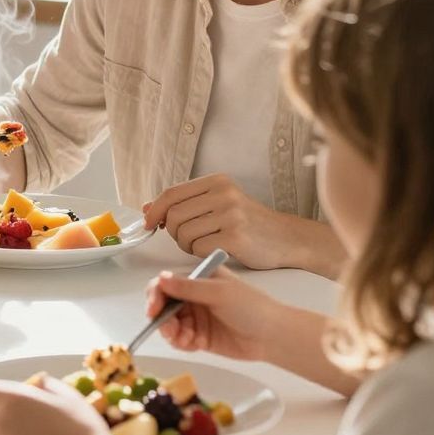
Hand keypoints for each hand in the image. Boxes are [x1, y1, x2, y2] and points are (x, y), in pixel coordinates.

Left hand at [143, 174, 310, 270]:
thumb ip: (184, 203)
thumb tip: (147, 208)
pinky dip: (199, 253)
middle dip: (172, 231)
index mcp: (217, 181)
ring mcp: (231, 215)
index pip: (171, 193)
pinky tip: (215, 249)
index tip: (148, 223)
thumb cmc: (248, 222)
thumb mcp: (218, 203)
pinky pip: (198, 248)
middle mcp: (224, 194)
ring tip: (204, 243)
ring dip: (186, 244)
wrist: (285, 238)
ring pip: (183, 233)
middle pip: (173, 215)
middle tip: (186, 238)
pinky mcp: (236, 237)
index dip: (155, 210)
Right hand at [145, 270, 290, 362]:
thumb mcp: (219, 293)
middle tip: (171, 331)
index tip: (153, 311)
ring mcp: (196, 317)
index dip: (156, 296)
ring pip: (170, 325)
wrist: (272, 336)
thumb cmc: (251, 307)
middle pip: (164, 306)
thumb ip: (188, 288)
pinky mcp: (199, 337)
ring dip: (172, 333)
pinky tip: (193, 344)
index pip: (166, 284)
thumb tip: (161, 278)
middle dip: (163, 319)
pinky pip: (180, 340)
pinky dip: (181, 343)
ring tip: (186, 339)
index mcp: (199, 279)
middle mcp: (194, 297)